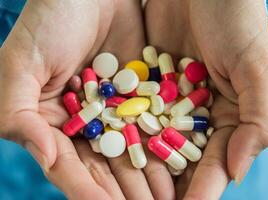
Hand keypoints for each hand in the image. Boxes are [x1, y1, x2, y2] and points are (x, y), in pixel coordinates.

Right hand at [0, 0, 173, 198]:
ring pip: (135, 152)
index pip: (71, 167)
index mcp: (55, 123)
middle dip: (127, 194)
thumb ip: (19, 114)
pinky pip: (155, 124)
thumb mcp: (21, 64)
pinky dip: (166, 145)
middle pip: (107, 168)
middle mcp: (89, 123)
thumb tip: (45, 158)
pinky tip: (181, 164)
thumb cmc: (49, 21)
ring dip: (151, 178)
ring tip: (169, 199)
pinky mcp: (143, 95)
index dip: (88, 192)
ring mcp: (118, 111)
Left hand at [145, 0, 267, 198]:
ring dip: (143, 165)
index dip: (203, 188)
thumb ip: (257, 121)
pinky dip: (126, 131)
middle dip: (169, 186)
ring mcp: (169, 100)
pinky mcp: (147, 84)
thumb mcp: (257, 69)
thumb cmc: (237, 22)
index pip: (215, 161)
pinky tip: (111, 150)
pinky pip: (135, 112)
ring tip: (127, 192)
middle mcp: (197, 113)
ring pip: (155, 140)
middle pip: (182, 158)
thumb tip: (238, 173)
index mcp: (228, 115)